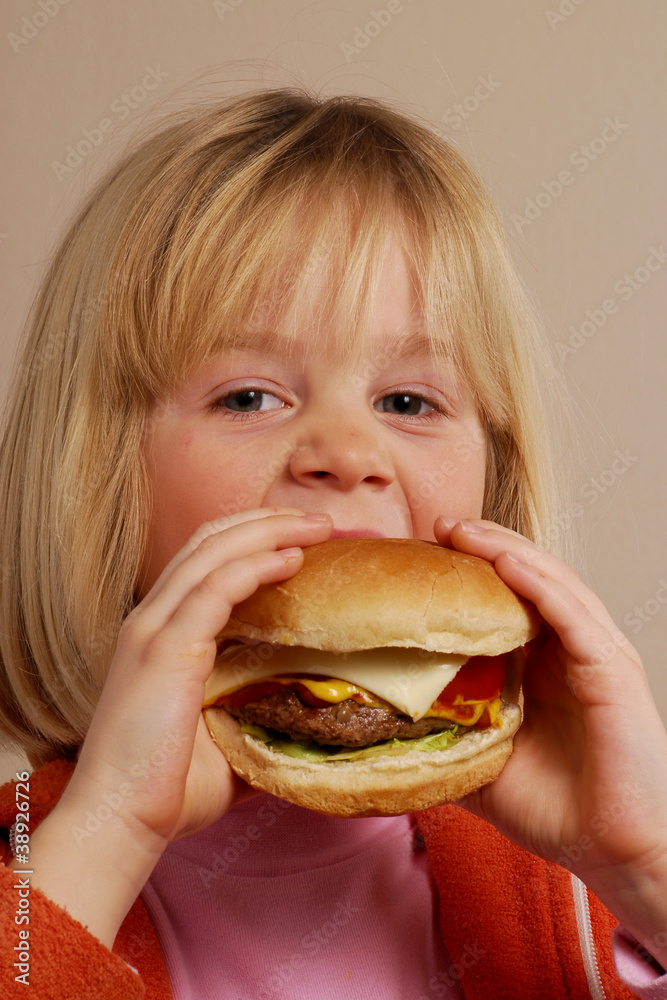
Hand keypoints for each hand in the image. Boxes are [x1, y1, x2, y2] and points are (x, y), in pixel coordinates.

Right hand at [65, 507, 332, 855]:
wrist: (119, 822)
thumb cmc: (169, 789)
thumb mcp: (225, 737)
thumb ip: (260, 714)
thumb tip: (312, 718)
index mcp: (162, 633)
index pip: (207, 560)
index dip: (254, 539)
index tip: (305, 539)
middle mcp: (153, 619)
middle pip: (211, 541)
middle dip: (268, 521)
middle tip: (321, 521)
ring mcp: (154, 630)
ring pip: (214, 552)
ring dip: (270, 531)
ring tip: (319, 527)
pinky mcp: (166, 649)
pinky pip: (215, 589)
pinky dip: (255, 566)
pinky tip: (291, 560)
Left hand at [434, 516, 666, 965]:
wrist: (616, 850)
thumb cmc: (559, 812)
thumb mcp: (483, 768)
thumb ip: (446, 744)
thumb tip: (386, 738)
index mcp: (545, 665)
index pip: (506, 599)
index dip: (469, 570)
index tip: (421, 552)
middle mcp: (571, 649)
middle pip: (527, 577)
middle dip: (482, 546)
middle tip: (435, 526)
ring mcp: (594, 653)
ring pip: (549, 582)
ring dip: (503, 550)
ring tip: (461, 529)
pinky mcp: (611, 667)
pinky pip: (571, 612)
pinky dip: (537, 582)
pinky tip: (505, 560)